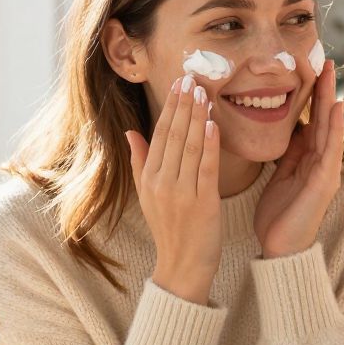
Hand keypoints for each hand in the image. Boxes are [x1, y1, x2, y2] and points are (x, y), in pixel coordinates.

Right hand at [125, 76, 221, 303]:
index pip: (160, 134)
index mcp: (149, 178)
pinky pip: (206, 168)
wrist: (182, 267)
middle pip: (174, 135)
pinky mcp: (203, 203)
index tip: (179, 83)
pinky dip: (210, 144)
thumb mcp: (147, 196)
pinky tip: (214, 124)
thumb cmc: (169, 230)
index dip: (170, 107)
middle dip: (184, 104)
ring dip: (197, 117)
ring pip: (190, 147)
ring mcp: (181, 193)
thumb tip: (130, 133)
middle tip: (193, 77)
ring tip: (204, 92)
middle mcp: (161, 183)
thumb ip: (140, 162)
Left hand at [255, 59, 343, 258]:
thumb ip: (284, 152)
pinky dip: (333, 127)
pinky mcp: (324, 182)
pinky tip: (335, 107)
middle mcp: (321, 161)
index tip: (309, 67)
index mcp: (306, 158)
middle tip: (326, 60)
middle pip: (322, 118)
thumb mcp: (278, 174)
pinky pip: (329, 149)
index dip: (310, 95)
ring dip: (330, 99)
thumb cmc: (278, 215)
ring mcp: (325, 170)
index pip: (310, 120)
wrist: (280, 248)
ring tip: (331, 73)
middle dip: (324, 89)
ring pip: (328, 127)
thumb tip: (280, 128)